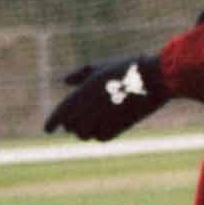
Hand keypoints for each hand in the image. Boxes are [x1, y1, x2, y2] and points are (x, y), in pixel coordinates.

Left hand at [46, 53, 169, 141]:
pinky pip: (101, 137)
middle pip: (72, 126)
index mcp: (85, 90)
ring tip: (90, 121)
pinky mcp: (119, 127)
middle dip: (71, 124)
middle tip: (74, 121)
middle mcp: (93, 107)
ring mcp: (106, 119)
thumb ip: (81, 75)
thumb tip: (65, 81)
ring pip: (85, 135)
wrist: (155, 78)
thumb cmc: (128, 68)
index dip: (52, 123)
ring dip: (84, 130)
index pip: (62, 113)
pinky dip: (99, 133)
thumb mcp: (101, 67)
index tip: (47, 130)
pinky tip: (104, 124)